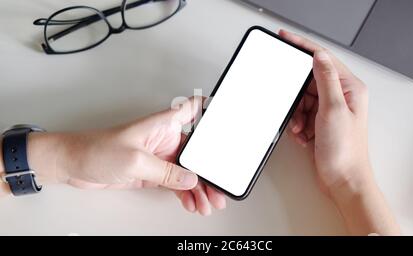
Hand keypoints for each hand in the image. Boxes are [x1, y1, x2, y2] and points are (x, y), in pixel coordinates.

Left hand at [24, 97, 225, 214]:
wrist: (74, 164)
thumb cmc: (96, 149)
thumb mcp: (135, 161)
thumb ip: (166, 172)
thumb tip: (191, 179)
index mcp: (163, 124)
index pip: (193, 109)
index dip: (212, 109)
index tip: (230, 115)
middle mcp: (165, 139)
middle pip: (197, 152)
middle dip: (209, 170)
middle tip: (219, 187)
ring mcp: (160, 157)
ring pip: (188, 172)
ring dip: (199, 187)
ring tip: (208, 202)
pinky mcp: (153, 173)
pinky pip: (176, 183)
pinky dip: (186, 193)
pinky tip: (192, 203)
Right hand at [280, 30, 399, 234]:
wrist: (343, 181)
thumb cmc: (346, 152)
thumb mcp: (334, 110)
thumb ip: (325, 80)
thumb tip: (318, 56)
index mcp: (350, 89)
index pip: (324, 58)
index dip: (303, 47)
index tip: (286, 38)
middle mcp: (341, 97)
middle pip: (308, 82)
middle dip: (297, 96)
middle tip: (296, 109)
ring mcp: (329, 111)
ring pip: (301, 99)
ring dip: (297, 114)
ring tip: (302, 128)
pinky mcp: (320, 123)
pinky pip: (300, 114)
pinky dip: (297, 124)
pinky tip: (303, 135)